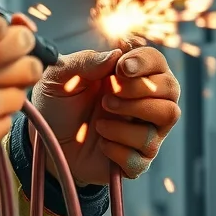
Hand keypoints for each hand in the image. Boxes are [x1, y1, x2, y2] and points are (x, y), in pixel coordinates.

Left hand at [30, 41, 180, 185]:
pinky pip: (144, 154)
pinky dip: (118, 148)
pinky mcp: (136, 160)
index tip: (121, 67)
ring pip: (167, 116)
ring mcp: (142, 131)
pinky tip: (100, 142)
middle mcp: (143, 102)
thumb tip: (115, 54)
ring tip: (101, 119)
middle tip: (108, 95)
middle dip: (140, 88)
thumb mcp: (60, 76)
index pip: (157, 62)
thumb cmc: (57, 103)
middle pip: (171, 88)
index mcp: (128, 76)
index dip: (145, 61)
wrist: (44, 141)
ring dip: (132, 114)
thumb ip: (85, 61)